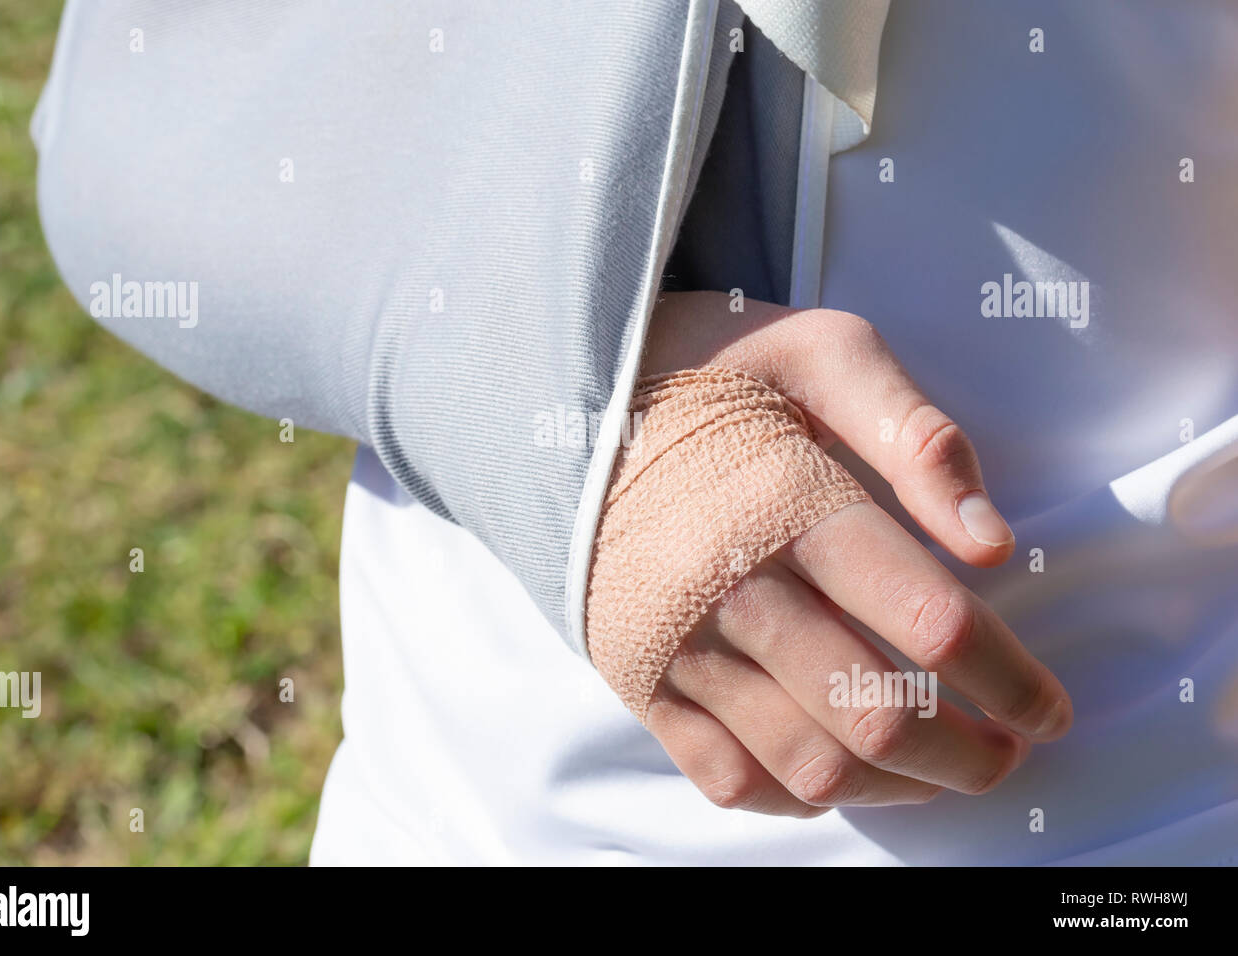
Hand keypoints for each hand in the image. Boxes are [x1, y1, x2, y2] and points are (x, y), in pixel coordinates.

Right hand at [638, 291, 1072, 815]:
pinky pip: (724, 776)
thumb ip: (916, 435)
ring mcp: (678, 644)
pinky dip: (795, 797)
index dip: (1011, 680)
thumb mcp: (822, 353)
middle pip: (874, 715)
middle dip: (966, 755)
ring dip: (894, 789)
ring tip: (937, 773)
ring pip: (806, 763)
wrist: (560, 396)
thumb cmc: (708, 371)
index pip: (930, 622)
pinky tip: (836, 771)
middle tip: (1008, 752)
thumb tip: (991, 543)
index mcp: (789, 503)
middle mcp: (732, 588)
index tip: (1049, 707)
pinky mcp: (639, 677)